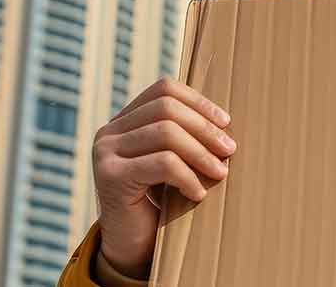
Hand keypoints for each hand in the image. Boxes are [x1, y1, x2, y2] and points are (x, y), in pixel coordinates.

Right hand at [92, 78, 235, 278]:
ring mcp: (105, 152)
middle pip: (167, 109)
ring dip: (201, 153)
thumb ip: (186, 134)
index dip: (199, 101)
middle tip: (229, 150)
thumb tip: (225, 119)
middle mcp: (109, 132)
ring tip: (221, 173)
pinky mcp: (110, 177)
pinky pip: (162, 164)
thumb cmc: (162, 199)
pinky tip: (198, 193)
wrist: (133, 246)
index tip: (225, 122)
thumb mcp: (174, 159)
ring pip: (166, 134)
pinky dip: (188, 177)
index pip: (164, 90)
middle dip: (205, 128)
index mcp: (125, 121)